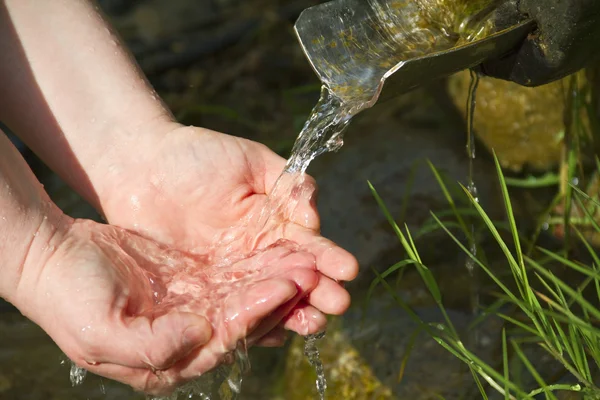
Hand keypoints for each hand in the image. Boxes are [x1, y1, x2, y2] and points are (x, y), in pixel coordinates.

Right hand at [15, 217, 319, 394]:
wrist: (54, 255)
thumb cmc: (69, 298)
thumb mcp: (100, 332)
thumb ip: (153, 347)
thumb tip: (201, 335)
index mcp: (169, 360)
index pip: (224, 342)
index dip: (255, 317)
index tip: (283, 289)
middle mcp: (188, 336)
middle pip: (244, 320)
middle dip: (279, 298)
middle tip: (312, 274)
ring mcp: (193, 305)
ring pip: (245, 294)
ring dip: (276, 278)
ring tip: (308, 259)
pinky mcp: (194, 277)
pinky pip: (234, 271)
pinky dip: (258, 262)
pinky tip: (282, 247)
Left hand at [100, 124, 357, 336]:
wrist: (139, 166)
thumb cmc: (196, 155)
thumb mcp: (249, 160)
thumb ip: (286, 184)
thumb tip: (313, 219)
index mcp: (271, 222)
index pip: (306, 244)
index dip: (327, 257)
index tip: (348, 270)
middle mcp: (255, 253)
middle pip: (292, 277)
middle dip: (318, 291)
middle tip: (338, 304)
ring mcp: (229, 275)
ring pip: (265, 298)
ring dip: (291, 312)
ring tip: (314, 324)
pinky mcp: (200, 291)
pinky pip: (229, 310)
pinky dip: (251, 323)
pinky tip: (272, 335)